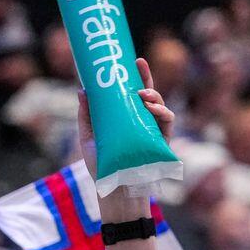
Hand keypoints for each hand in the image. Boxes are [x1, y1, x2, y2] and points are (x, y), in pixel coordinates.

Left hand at [78, 55, 174, 179]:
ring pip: (159, 104)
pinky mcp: (162, 140)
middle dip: (146, 77)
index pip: (132, 92)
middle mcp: (142, 121)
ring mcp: (153, 129)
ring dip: (153, 95)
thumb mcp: (89, 138)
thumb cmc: (101, 165)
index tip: (132, 60)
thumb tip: (82, 90)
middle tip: (139, 64)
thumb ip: (87, 115)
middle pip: (148, 94)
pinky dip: (162, 111)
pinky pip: (167, 121)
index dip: (135, 76)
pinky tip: (152, 108)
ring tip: (142, 94)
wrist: (113, 189)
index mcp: (127, 117)